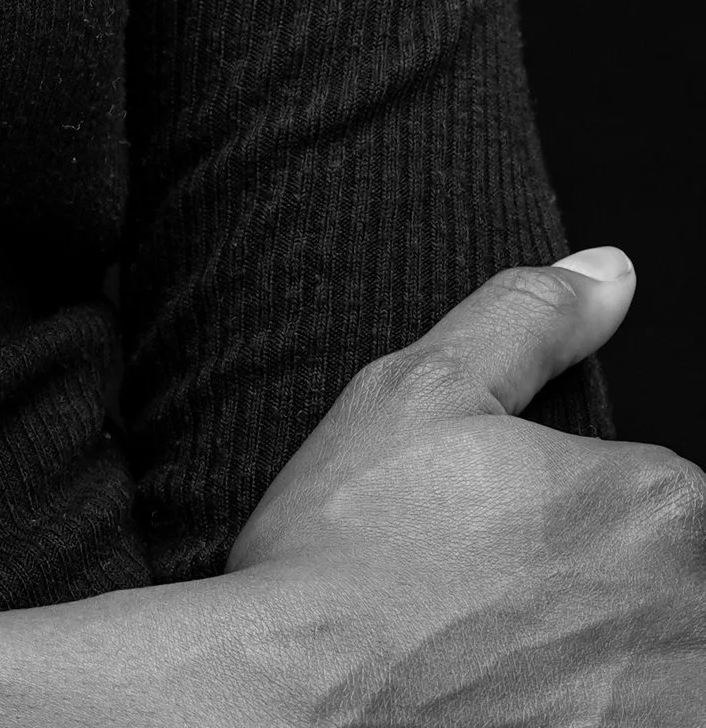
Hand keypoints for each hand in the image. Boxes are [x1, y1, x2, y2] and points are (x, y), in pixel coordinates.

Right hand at [228, 249, 704, 721]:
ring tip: (509, 666)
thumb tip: (612, 273)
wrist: (292, 710)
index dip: (591, 529)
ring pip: (669, 670)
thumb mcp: (418, 396)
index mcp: (661, 504)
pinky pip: (647, 725)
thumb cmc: (349, 553)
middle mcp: (696, 613)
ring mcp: (673, 708)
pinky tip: (520, 709)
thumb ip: (531, 321)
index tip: (520, 552)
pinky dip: (597, 718)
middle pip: (682, 595)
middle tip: (503, 616)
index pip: (675, 512)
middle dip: (607, 601)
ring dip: (610, 667)